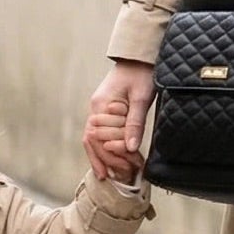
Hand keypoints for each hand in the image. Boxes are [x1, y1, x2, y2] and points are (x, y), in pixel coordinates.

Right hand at [83, 60, 155, 179]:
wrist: (139, 58)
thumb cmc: (142, 74)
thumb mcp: (141, 98)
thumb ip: (134, 122)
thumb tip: (131, 148)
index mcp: (100, 105)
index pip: (98, 139)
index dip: (110, 155)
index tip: (124, 168)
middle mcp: (95, 108)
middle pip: (92, 141)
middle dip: (105, 159)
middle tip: (120, 175)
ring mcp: (98, 109)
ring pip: (93, 139)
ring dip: (102, 156)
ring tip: (110, 174)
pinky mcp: (105, 110)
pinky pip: (100, 133)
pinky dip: (103, 147)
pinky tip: (110, 159)